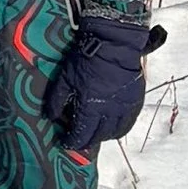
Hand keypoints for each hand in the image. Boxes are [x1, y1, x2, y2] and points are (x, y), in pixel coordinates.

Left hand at [43, 14, 165, 150]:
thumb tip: (51, 118)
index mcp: (91, 107)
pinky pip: (128, 124)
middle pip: (98, 137)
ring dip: (103, 137)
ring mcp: (125, 108)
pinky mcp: (136, 101)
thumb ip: (56, 101)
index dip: (72, 142)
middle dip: (86, 141)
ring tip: (94, 133)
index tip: (66, 143)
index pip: (81, 134)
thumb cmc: (86, 60)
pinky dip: (119, 129)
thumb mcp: (64, 79)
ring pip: (115, 133)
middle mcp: (110, 112)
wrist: (114, 45)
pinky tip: (111, 126)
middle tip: (78, 140)